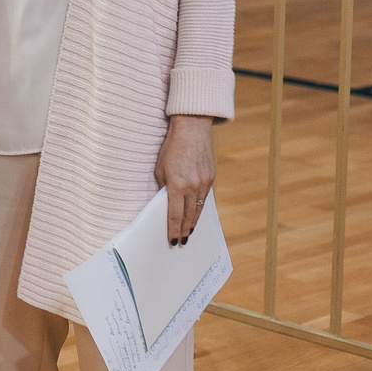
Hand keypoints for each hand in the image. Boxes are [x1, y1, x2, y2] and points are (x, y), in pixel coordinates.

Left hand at [156, 115, 218, 244]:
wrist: (192, 129)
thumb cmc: (171, 147)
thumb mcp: (160, 168)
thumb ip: (164, 187)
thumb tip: (166, 203)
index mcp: (177, 185)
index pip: (175, 215)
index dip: (173, 230)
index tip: (173, 240)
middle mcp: (192, 186)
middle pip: (189, 216)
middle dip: (184, 230)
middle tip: (182, 241)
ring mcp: (204, 183)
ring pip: (199, 209)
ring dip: (193, 222)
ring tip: (189, 232)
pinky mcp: (211, 177)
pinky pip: (204, 198)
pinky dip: (200, 208)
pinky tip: (196, 214)